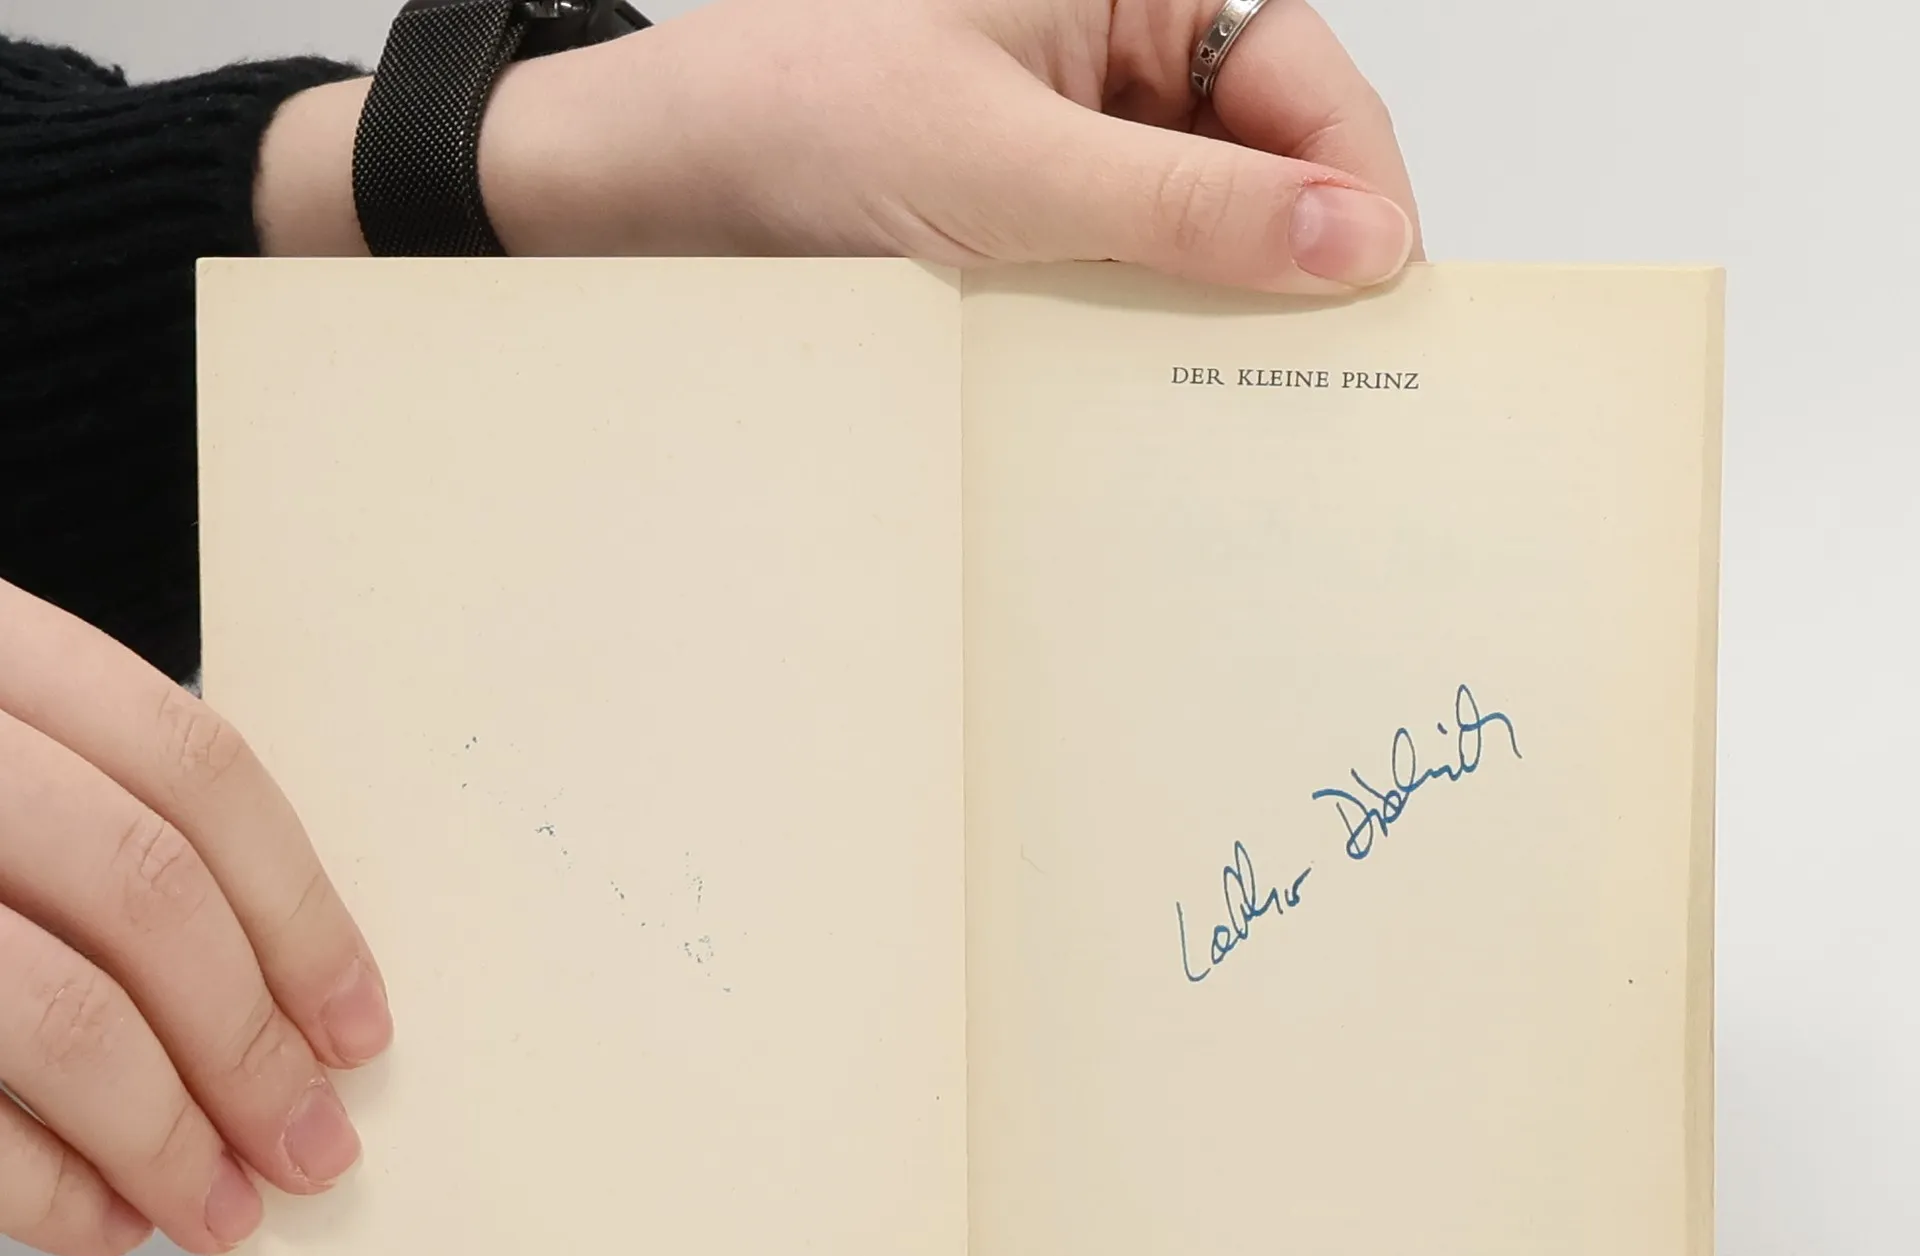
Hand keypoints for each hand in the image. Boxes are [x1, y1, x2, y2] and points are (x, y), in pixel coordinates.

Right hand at [0, 583, 390, 1255]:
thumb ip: (93, 823)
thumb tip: (277, 1005)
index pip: (196, 771)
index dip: (301, 914)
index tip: (357, 1028)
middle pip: (145, 893)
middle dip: (251, 1045)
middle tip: (311, 1147)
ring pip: (56, 1012)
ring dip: (165, 1136)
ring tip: (224, 1209)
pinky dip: (40, 1184)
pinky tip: (102, 1219)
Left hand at [259, 0, 1418, 292]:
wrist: (661, 185)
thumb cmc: (802, 119)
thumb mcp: (1015, 168)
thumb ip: (1192, 209)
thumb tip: (1358, 240)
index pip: (1304, 79)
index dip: (1355, 189)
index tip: (1381, 295)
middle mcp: (1120, 56)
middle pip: (1268, 160)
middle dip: (1292, 261)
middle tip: (1316, 375)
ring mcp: (1080, 142)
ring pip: (1205, 230)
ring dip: (1214, 309)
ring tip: (1224, 390)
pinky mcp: (1040, 218)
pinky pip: (1132, 275)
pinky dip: (1146, 331)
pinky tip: (1144, 386)